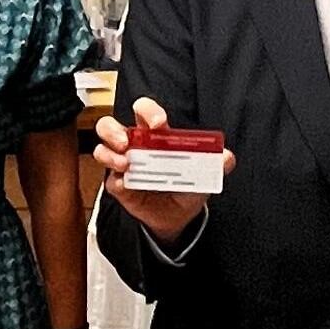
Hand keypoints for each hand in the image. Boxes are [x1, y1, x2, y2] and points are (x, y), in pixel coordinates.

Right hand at [95, 96, 230, 246]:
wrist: (179, 217)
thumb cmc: (187, 186)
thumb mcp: (204, 173)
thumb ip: (216, 164)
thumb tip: (227, 157)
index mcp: (155, 135)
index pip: (144, 112)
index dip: (148, 111)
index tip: (158, 123)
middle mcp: (134, 145)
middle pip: (110, 125)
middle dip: (113, 130)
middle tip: (126, 142)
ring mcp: (122, 164)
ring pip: (102, 148)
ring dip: (109, 154)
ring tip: (125, 164)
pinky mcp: (117, 185)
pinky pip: (109, 179)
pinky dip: (116, 181)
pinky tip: (127, 185)